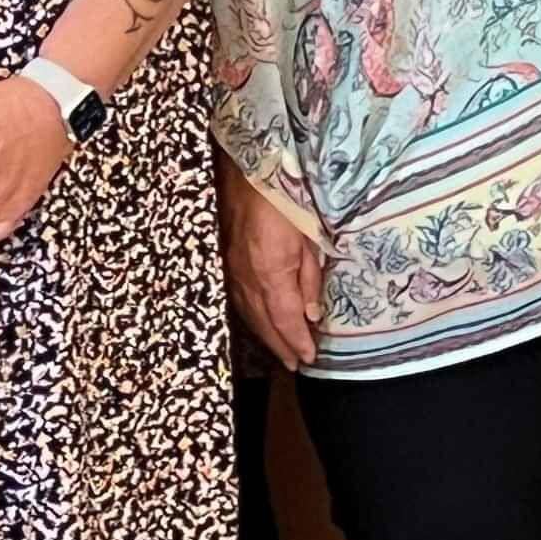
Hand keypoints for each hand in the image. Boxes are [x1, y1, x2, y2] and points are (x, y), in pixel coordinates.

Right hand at [225, 187, 328, 370]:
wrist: (251, 174)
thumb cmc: (286, 201)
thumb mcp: (309, 239)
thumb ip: (309, 279)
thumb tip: (311, 314)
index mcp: (271, 274)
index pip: (286, 319)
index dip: (297, 341)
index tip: (309, 358)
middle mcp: (248, 280)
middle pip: (266, 324)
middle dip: (281, 347)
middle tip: (296, 365)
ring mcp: (235, 273)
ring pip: (251, 315)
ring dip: (267, 337)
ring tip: (282, 353)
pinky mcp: (229, 265)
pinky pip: (241, 302)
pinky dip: (253, 319)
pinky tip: (261, 325)